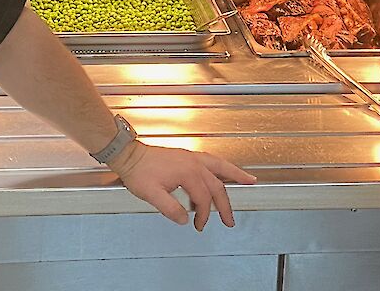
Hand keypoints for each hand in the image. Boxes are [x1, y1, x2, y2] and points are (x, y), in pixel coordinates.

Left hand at [109, 142, 257, 229]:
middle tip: (230, 221)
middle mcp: (194, 163)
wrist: (130, 155)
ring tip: (249, 180)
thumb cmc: (139, 172)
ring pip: (220, 167)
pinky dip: (223, 167)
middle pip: (217, 186)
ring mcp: (192, 158)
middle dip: (225, 205)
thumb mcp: (151, 195)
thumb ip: (170, 208)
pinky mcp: (188, 156)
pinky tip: (225, 172)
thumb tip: (185, 219)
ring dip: (236, 174)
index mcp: (187, 173)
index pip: (203, 199)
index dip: (203, 215)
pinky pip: (212, 161)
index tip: (199, 225)